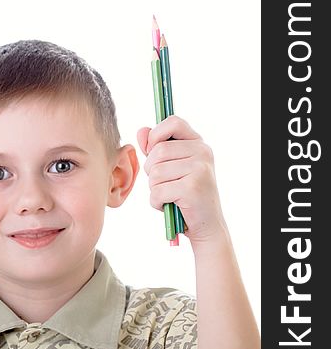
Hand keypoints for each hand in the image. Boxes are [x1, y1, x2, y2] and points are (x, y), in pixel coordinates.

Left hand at [137, 116, 227, 245]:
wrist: (207, 226)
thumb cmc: (186, 195)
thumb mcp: (172, 167)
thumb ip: (156, 147)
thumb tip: (141, 130)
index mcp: (198, 143)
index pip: (173, 122)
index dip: (156, 135)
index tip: (154, 152)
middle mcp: (202, 152)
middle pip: (157, 151)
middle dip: (151, 171)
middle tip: (165, 184)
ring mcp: (199, 169)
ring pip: (155, 172)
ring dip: (154, 189)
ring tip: (169, 196)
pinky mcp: (192, 188)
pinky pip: (157, 191)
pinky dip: (157, 203)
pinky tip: (169, 206)